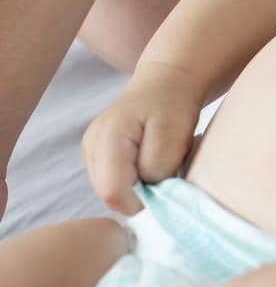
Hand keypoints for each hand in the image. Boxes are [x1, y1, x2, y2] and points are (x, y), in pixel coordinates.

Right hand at [82, 80, 201, 213]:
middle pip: (110, 196)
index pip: (113, 192)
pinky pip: (114, 183)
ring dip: (139, 187)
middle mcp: (91, 147)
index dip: (142, 200)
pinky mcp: (96, 158)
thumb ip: (158, 166)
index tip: (167, 186)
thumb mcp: (174, 132)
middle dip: (141, 194)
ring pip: (112, 192)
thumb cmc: (173, 105)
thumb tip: (148, 194)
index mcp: (107, 137)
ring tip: (158, 163)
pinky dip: (134, 181)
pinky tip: (148, 163)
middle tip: (166, 172)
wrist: (164, 86)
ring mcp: (89, 153)